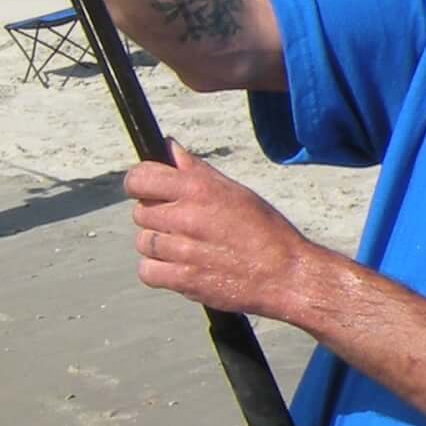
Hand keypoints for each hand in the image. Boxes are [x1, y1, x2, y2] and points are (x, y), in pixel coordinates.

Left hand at [128, 143, 314, 318]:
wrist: (286, 273)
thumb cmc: (265, 230)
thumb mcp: (234, 191)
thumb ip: (195, 170)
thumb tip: (168, 146)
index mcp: (198, 189)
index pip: (139, 178)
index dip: (139, 183)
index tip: (147, 190)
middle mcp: (186, 216)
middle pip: (140, 212)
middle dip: (156, 217)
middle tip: (181, 225)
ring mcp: (182, 249)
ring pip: (143, 243)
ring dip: (158, 246)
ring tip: (186, 248)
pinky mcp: (183, 279)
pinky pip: (146, 272)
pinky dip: (158, 271)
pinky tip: (179, 267)